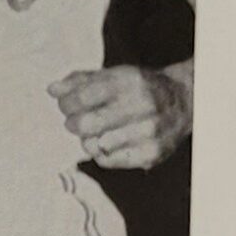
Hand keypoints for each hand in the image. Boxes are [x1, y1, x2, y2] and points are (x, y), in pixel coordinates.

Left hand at [51, 63, 192, 169]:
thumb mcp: (113, 76)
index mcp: (130, 81)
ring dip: (89, 139)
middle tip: (77, 122)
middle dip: (74, 124)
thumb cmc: (140, 88)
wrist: (184, 101)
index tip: (66, 105)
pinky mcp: (152, 153)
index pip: (83, 97)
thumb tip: (52, 89)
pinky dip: (101, 153)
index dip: (66, 104)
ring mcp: (150, 131)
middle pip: (87, 124)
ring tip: (98, 131)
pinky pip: (108, 160)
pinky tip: (109, 143)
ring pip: (96, 145)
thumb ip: (80, 81)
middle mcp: (143, 105)